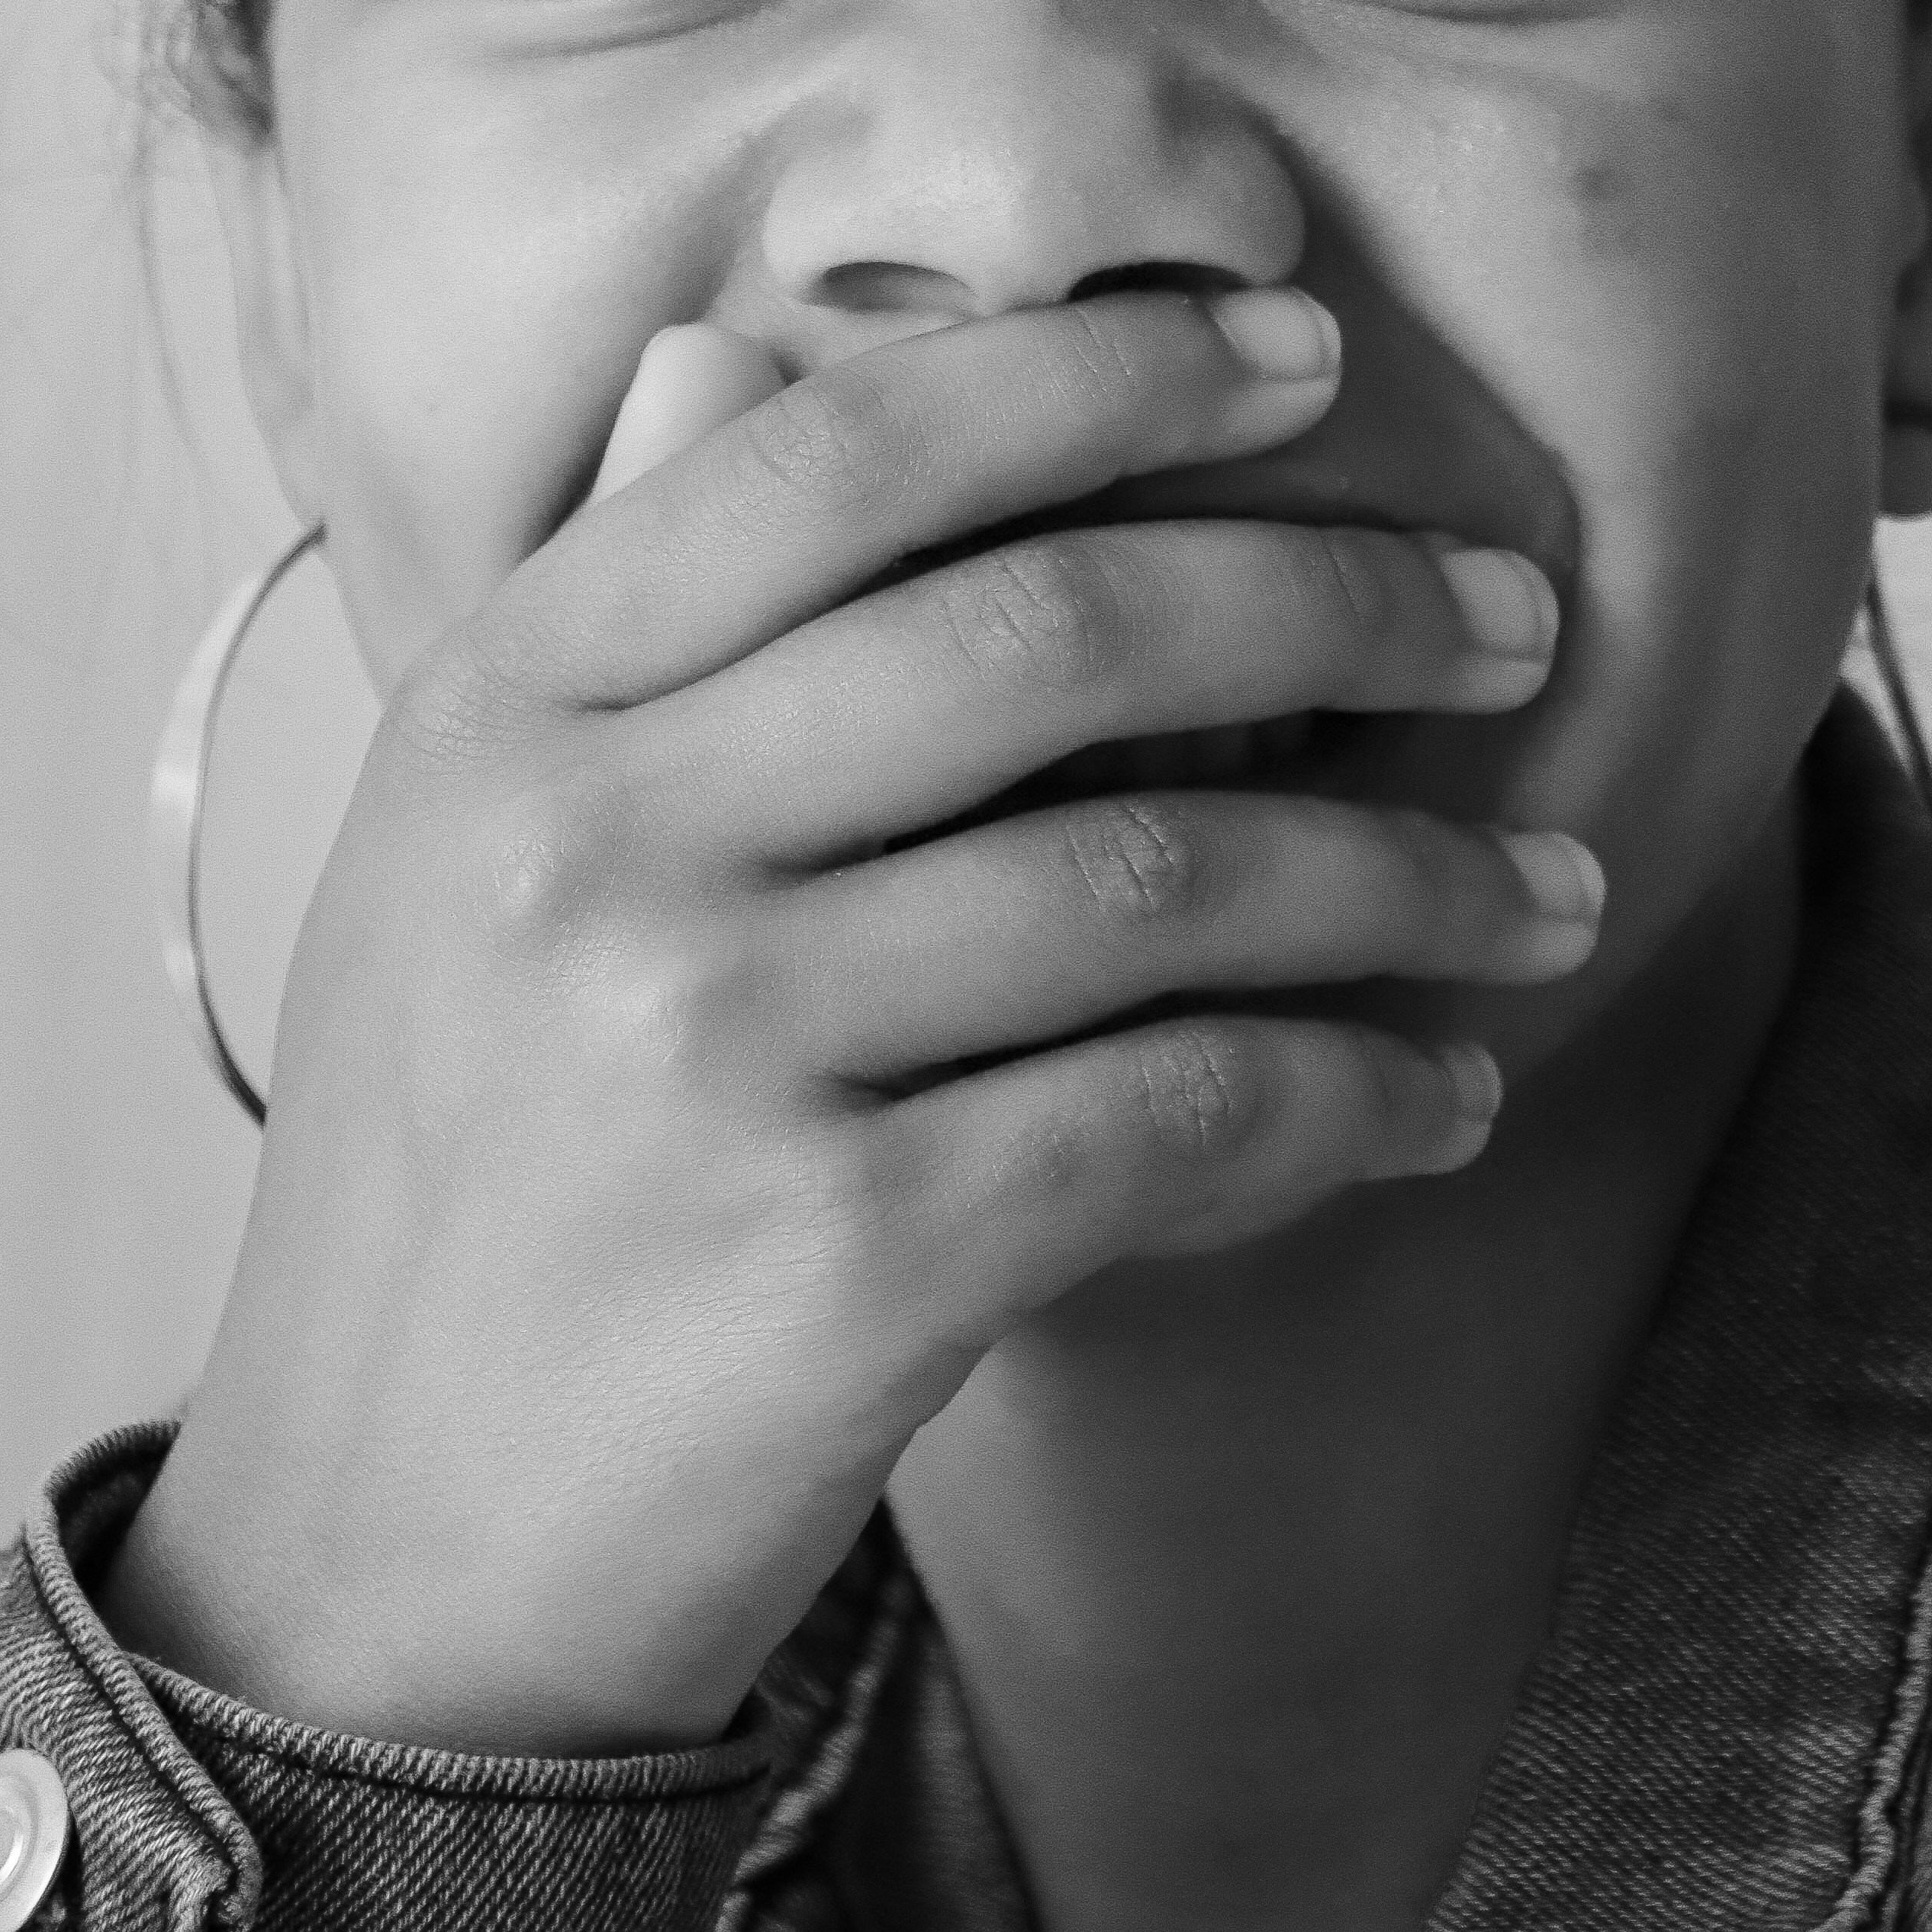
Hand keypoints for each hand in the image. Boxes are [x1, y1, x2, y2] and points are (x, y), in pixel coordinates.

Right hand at [102, 289, 1601, 1751]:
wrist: (382, 1578)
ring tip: (1548, 892)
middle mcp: (592, 838)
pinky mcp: (839, 1256)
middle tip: (1518, 621)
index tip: (1309, 357)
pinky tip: (1441, 1095)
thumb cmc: (467, 1184)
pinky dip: (1349, 1093)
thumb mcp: (463, 854)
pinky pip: (1176, 1111)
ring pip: (1156, 874)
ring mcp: (708, 1044)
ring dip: (1404, 877)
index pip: (847, 451)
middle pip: (1050, 629)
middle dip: (1339, 600)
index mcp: (507, 698)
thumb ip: (620, 611)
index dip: (1108, 371)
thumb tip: (731, 354)